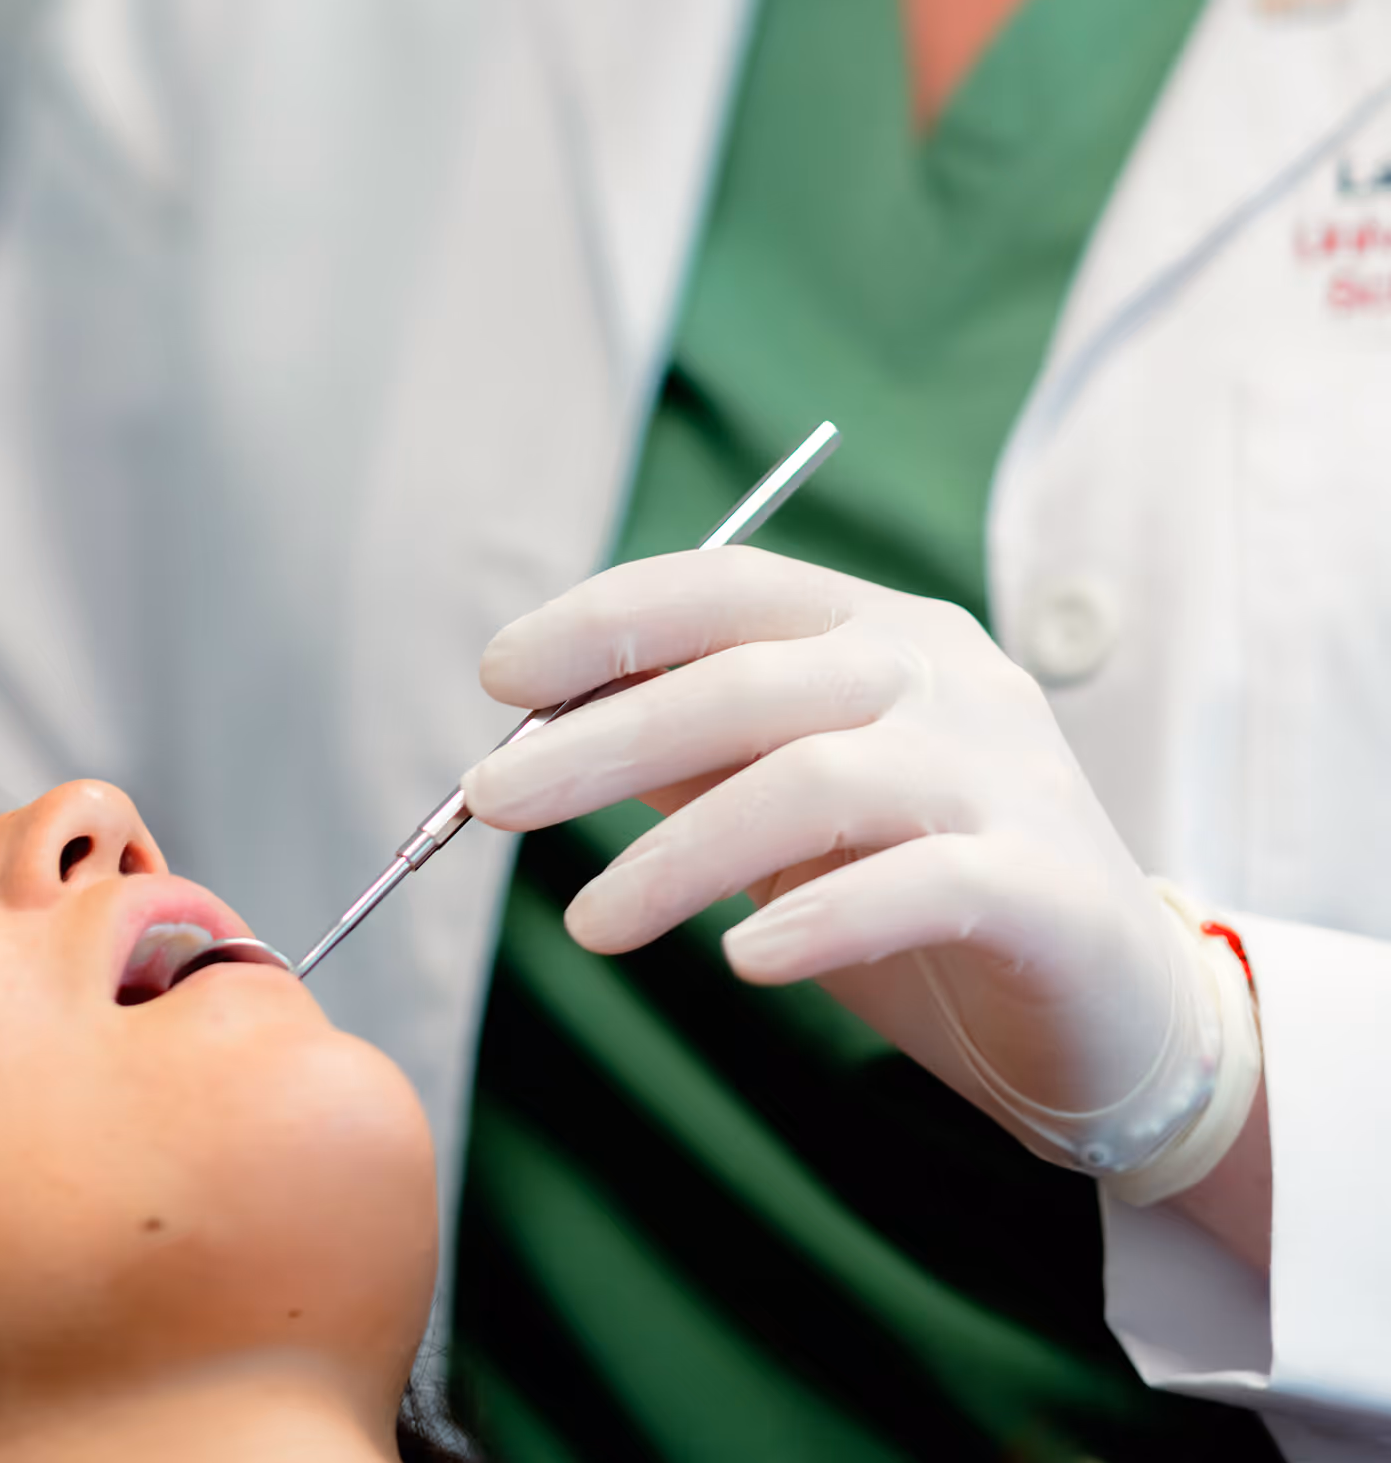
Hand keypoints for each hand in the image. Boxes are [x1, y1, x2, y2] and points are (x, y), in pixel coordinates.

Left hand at [462, 546, 1259, 1198]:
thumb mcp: (791, 819)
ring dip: (681, 852)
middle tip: (490, 802)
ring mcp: (1007, 776)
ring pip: (818, 778)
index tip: (501, 678)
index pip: (733, 588)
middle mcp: (947, 679)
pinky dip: (819, 916)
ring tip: (592, 925)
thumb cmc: (922, 907)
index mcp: (883, 633)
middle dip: (604, 738)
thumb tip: (542, 733)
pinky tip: (743, 961)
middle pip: (752, 681)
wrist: (1119, 1023)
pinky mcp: (1049, 889)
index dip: (611, 620)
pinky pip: (919, 883)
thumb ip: (696, 761)